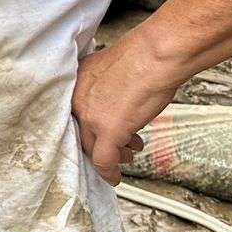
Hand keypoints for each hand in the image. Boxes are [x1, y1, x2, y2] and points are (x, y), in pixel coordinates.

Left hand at [71, 35, 183, 184]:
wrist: (156, 54)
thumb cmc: (144, 55)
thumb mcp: (113, 68)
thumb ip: (106, 86)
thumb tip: (113, 103)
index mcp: (77, 82)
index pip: (75, 113)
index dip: (89, 127)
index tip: (99, 134)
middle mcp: (77, 100)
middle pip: (82, 132)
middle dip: (101, 142)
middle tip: (118, 147)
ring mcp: (90, 117)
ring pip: (93, 148)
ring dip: (113, 154)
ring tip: (129, 151)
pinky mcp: (108, 132)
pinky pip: (104, 161)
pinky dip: (109, 172)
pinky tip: (116, 177)